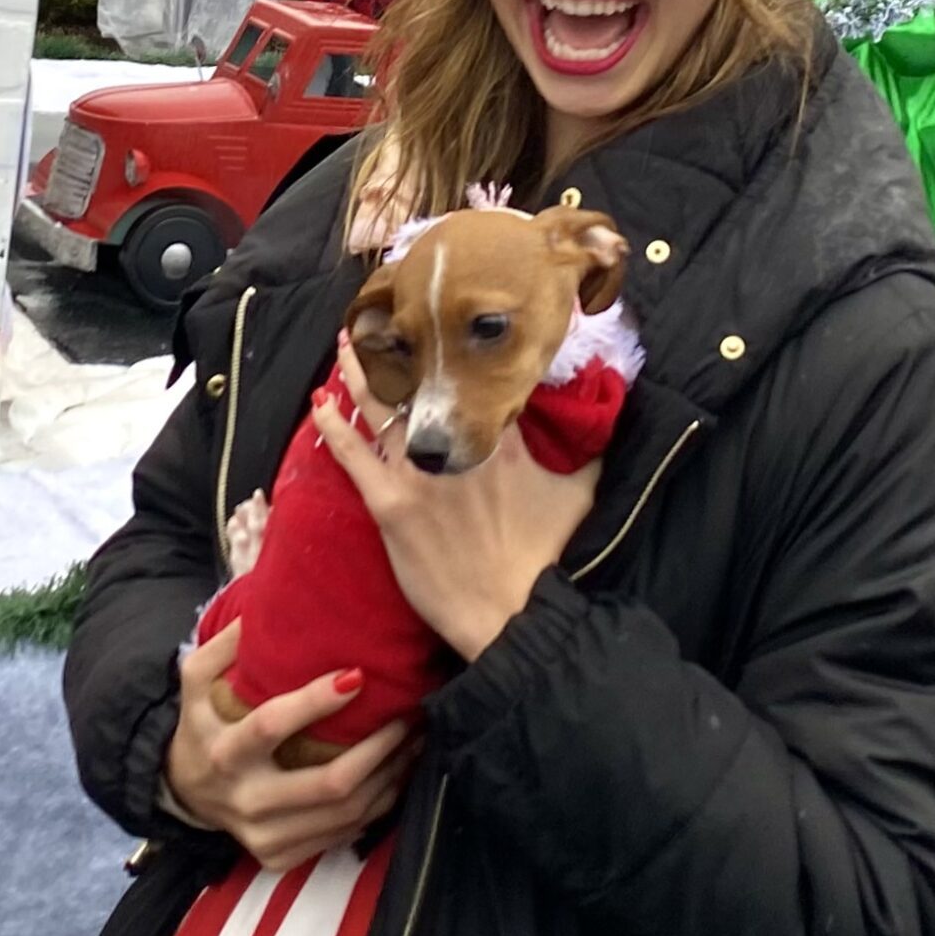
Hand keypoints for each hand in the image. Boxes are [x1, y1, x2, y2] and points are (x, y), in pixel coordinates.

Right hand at [163, 624, 416, 871]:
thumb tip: (263, 605)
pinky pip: (344, 834)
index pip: (272, 727)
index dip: (315, 702)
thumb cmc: (199, 724)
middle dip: (380, 748)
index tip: (357, 676)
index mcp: (223, 753)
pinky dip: (378, 804)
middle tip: (409, 716)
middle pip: (329, 783)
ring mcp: (265, 836)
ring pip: (347, 813)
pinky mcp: (281, 857)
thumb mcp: (194, 681)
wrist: (182, 793)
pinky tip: (395, 774)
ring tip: (414, 741)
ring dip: (390, 776)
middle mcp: (245, 800)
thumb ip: (223, 645)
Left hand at [309, 337, 598, 658]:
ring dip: (361, 375)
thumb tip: (617, 417)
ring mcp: (416, 472)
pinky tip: (318, 403)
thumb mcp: (583, 495)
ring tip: (346, 344)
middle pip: (420, 385)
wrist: (514, 613)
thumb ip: (593, 453)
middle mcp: (452, 444)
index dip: (455, 357)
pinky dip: (331, 427)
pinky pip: (351, 455)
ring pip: (380, 410)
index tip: (441, 331)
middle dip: (401, 351)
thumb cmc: (550, 558)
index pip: (473, 382)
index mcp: (498, 437)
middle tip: (383, 322)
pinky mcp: (388, 504)